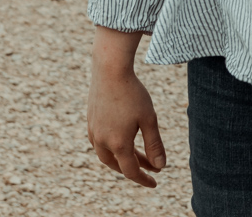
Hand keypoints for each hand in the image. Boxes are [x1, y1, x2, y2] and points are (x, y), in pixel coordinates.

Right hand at [87, 29, 164, 187]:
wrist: (110, 70)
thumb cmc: (133, 93)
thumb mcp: (149, 119)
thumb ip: (154, 144)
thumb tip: (160, 166)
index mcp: (118, 144)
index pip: (131, 171)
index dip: (144, 179)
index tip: (155, 181)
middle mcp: (102, 142)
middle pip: (118, 165)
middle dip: (135, 168)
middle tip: (151, 168)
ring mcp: (93, 132)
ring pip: (107, 155)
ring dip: (123, 159)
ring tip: (138, 156)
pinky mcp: (91, 122)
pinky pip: (100, 143)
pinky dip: (113, 147)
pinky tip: (122, 140)